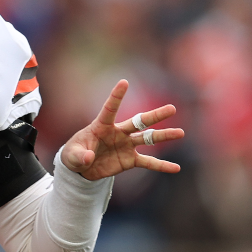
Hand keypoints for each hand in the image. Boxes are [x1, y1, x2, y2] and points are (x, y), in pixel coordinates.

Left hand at [59, 79, 183, 179]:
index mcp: (101, 126)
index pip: (110, 109)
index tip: (124, 82)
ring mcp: (126, 145)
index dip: (116, 96)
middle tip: (172, 108)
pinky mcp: (130, 160)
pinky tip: (176, 168)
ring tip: (180, 132)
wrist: (81, 169)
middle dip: (155, 116)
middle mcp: (118, 133)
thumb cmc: (74, 155)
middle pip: (139, 122)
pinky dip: (161, 165)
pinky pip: (148, 162)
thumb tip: (88, 158)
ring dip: (164, 136)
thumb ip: (79, 156)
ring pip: (148, 138)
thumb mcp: (71, 156)